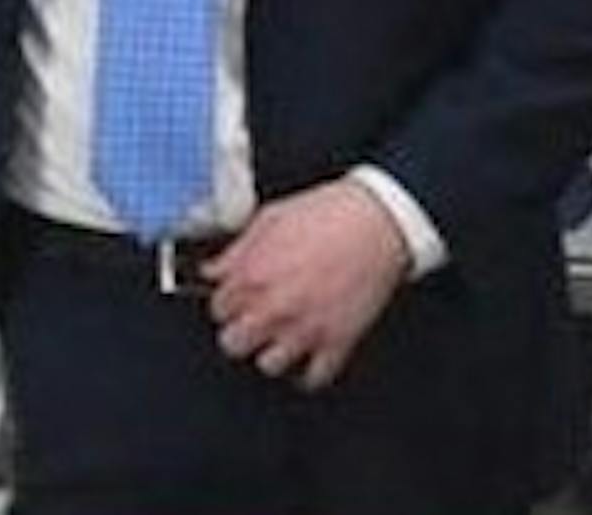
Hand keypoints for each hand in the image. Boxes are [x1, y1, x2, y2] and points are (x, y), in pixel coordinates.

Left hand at [203, 177, 410, 390]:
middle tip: (251, 321)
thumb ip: (235, 251)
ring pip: (268, 366)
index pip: (217, 309)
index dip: (226, 303)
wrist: (378, 221)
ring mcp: (305, 329)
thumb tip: (212, 270)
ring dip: (272, 352)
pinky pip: (314, 377)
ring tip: (280, 337)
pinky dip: (309, 372)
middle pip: (233, 344)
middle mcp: (274, 307)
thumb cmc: (328, 213)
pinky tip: (308, 356)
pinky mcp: (337, 342)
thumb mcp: (269, 219)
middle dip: (239, 332)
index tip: (235, 302)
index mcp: (252, 275)